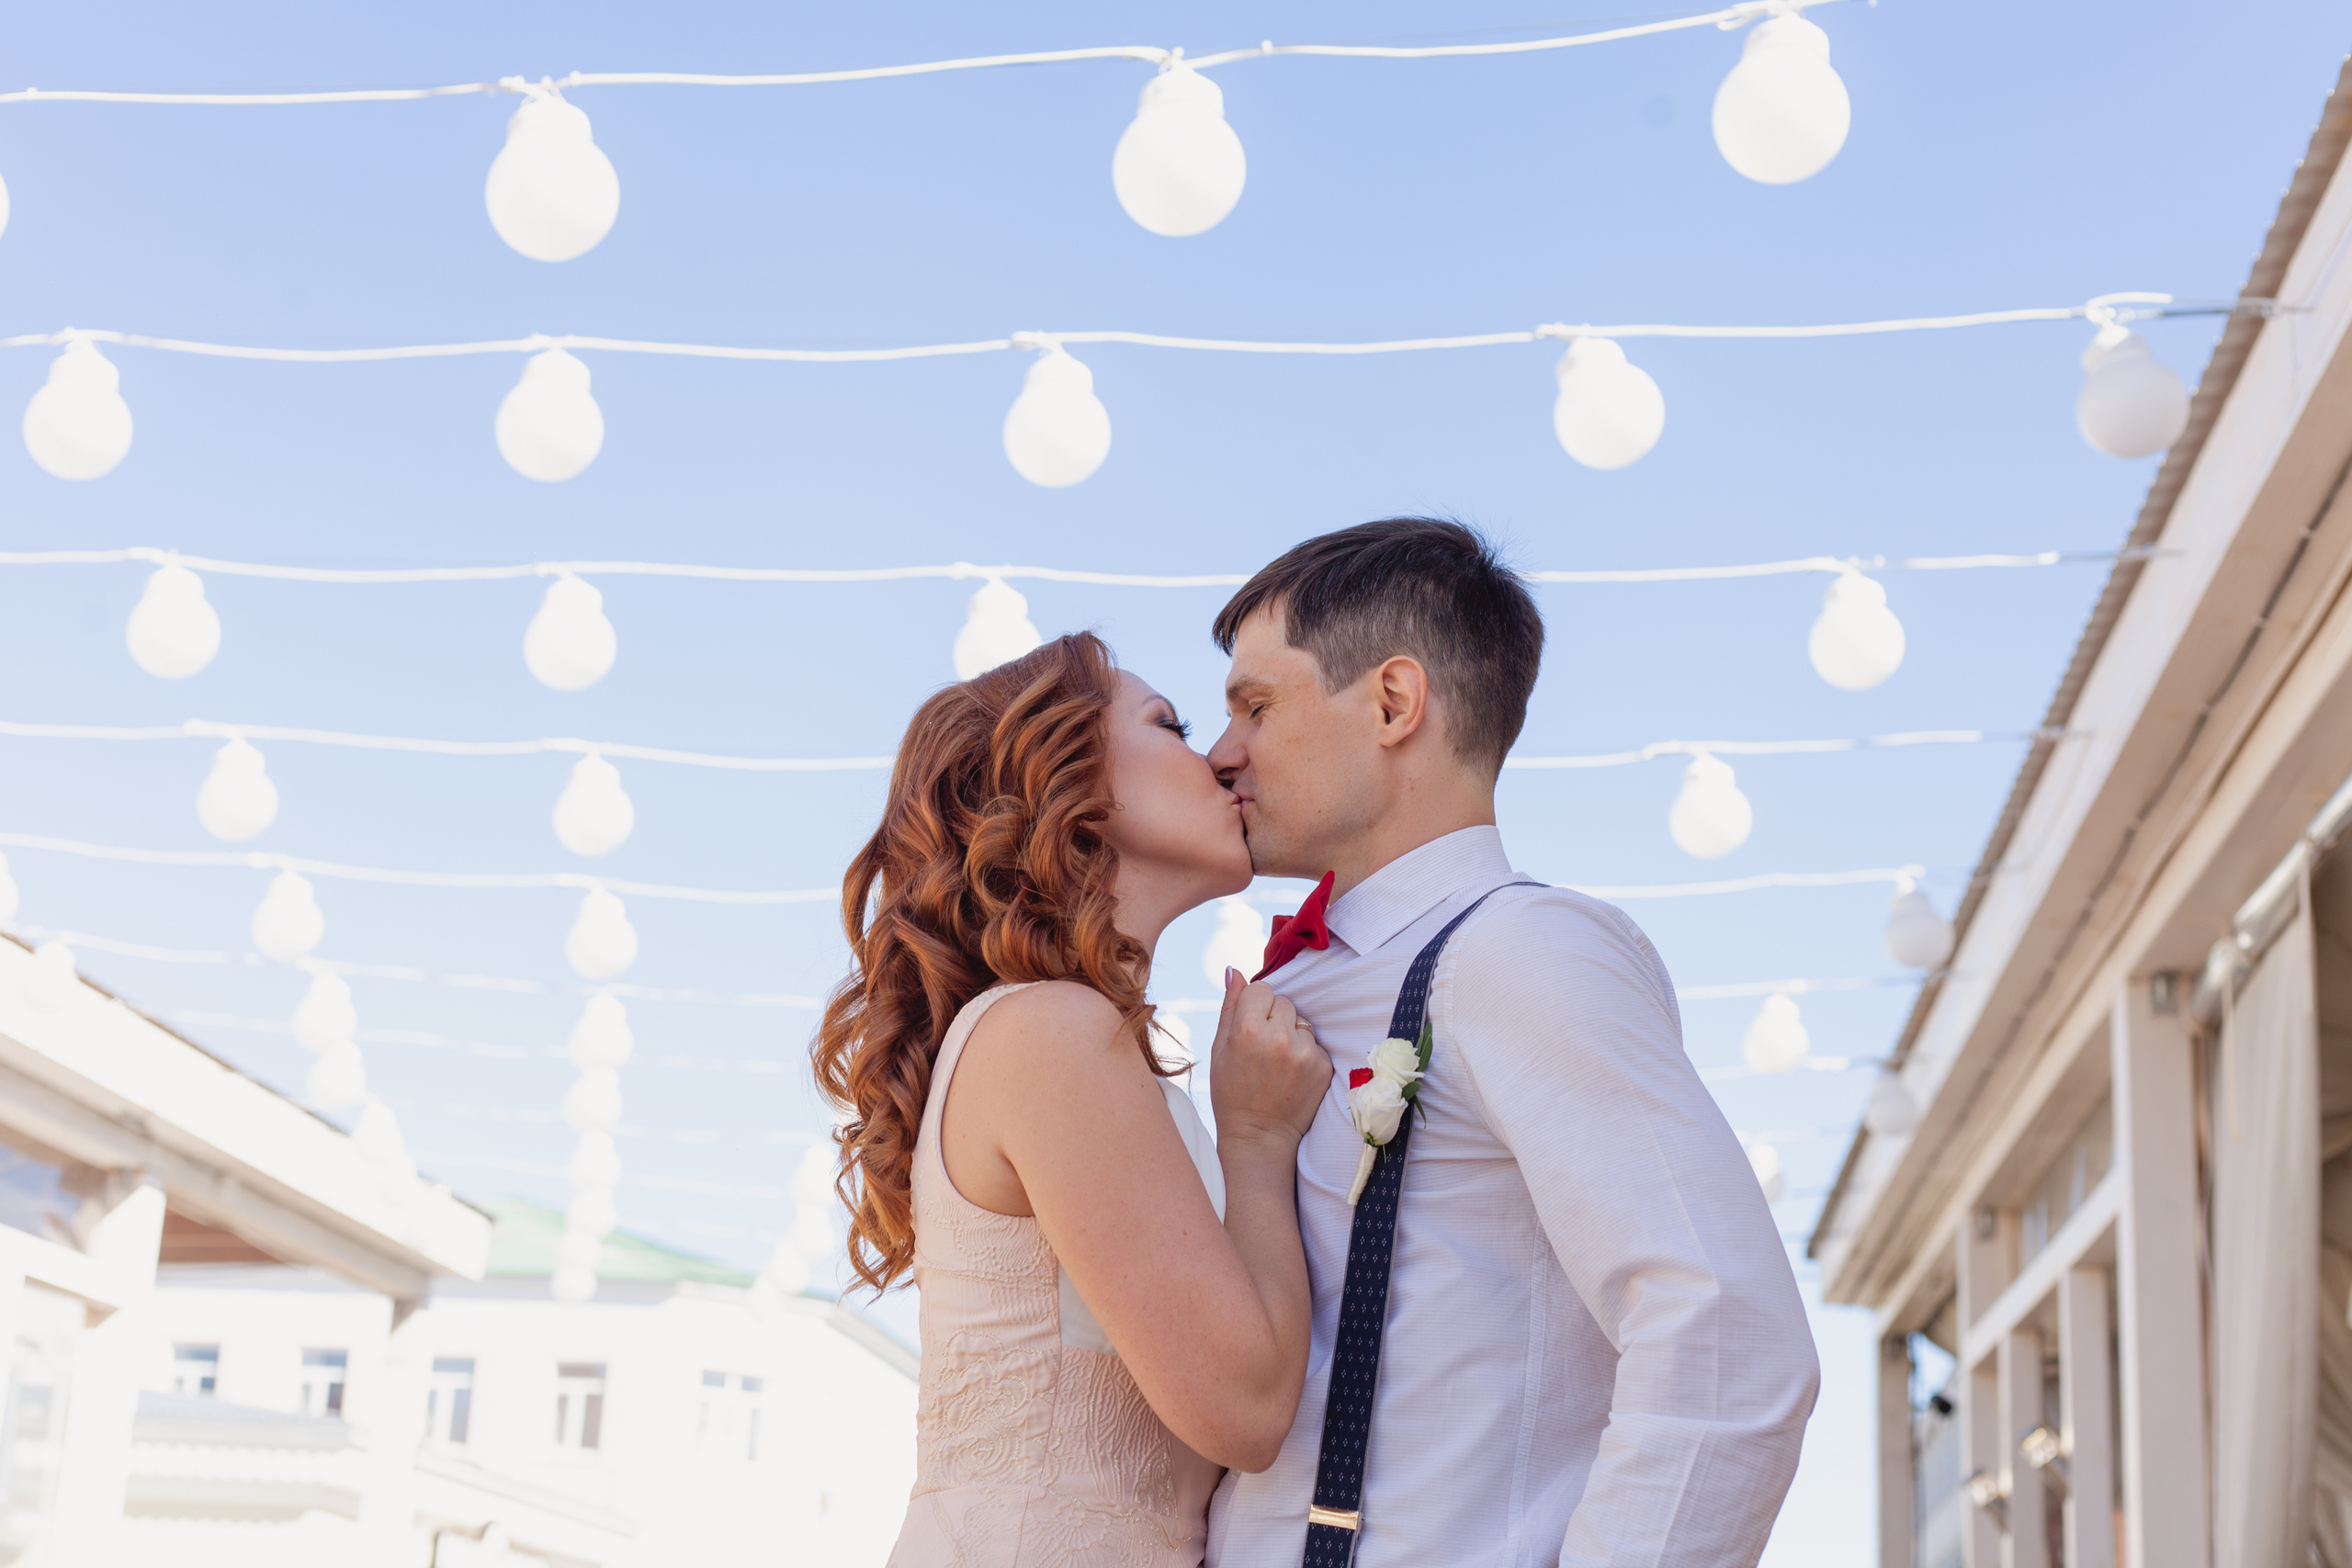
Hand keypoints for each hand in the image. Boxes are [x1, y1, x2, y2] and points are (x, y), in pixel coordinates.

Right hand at [1210, 968, 1332, 1147]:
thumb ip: (1229, 1006)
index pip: (1261, 988)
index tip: (1250, 1027)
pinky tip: (1291, 1074)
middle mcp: (1278, 1037)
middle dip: (1274, 1018)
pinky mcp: (1323, 1066)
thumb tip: (1234, 970)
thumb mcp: (1220, 1048)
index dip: (1254, 1006)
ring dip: (1292, 1034)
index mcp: (1247, 1029)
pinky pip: (1315, 1043)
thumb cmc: (1231, 1091)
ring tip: (1277, 1062)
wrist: (1258, 1136)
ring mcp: (1304, 1052)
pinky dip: (1305, 1053)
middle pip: (1284, 1001)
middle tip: (1263, 1048)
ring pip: (1302, 1021)